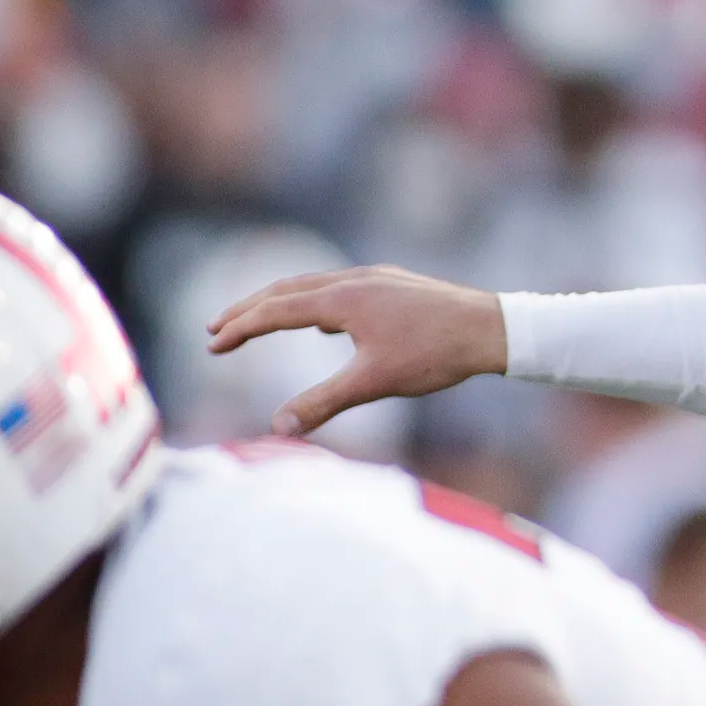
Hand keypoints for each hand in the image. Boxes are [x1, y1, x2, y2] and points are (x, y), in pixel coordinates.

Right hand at [206, 267, 508, 436]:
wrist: (493, 328)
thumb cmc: (436, 354)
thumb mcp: (375, 382)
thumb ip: (323, 402)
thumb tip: (278, 427)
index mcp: (343, 299)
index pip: (276, 310)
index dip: (240, 328)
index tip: (211, 345)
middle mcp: (355, 279)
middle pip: (288, 290)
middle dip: (249, 309)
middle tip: (216, 328)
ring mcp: (378, 278)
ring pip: (315, 285)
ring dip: (281, 302)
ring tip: (257, 321)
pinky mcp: (396, 285)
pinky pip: (342, 288)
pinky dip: (315, 302)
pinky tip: (323, 323)